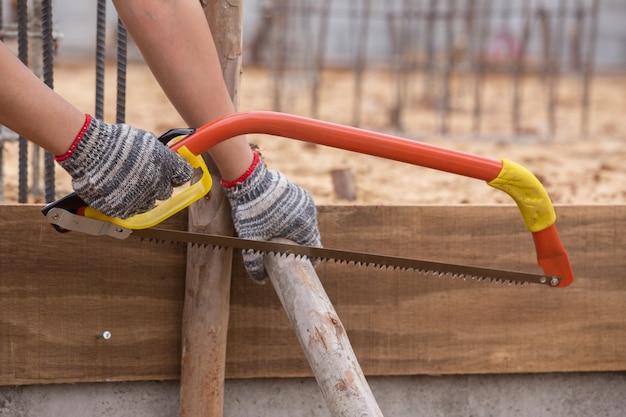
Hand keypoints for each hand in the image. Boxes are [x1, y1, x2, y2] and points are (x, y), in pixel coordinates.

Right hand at [56, 115, 192, 218]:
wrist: (88, 151)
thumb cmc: (116, 142)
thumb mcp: (145, 140)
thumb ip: (161, 154)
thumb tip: (170, 160)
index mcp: (166, 165)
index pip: (183, 174)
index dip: (177, 174)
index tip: (173, 173)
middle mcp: (157, 185)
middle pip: (166, 192)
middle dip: (159, 185)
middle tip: (144, 176)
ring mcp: (140, 199)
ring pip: (149, 203)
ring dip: (142, 195)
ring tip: (126, 182)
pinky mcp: (123, 210)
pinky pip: (130, 210)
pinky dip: (125, 202)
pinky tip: (117, 190)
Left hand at [223, 153, 321, 282]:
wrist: (249, 182)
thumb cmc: (252, 212)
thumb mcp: (251, 242)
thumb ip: (255, 264)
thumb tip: (261, 281)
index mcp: (305, 227)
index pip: (315, 250)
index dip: (310, 261)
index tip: (302, 265)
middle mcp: (310, 214)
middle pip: (310, 237)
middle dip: (300, 245)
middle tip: (286, 251)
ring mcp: (306, 201)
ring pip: (306, 223)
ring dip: (297, 231)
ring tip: (282, 236)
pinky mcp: (300, 192)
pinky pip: (301, 211)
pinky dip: (294, 217)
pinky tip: (280, 220)